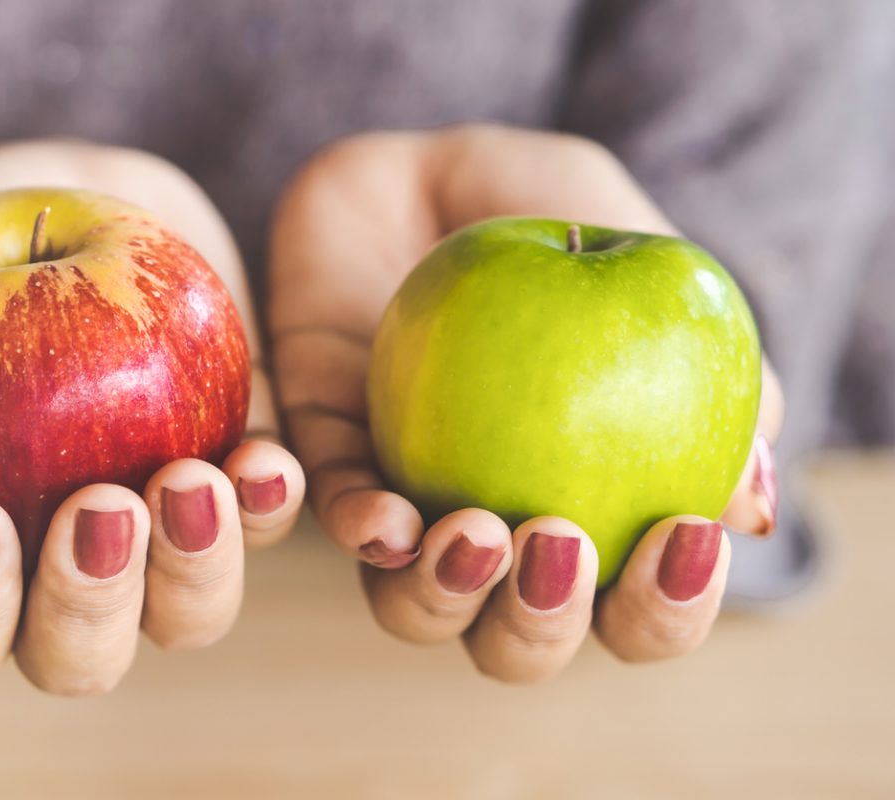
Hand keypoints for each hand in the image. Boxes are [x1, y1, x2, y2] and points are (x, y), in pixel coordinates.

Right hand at [0, 139, 304, 693]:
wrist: (51, 198)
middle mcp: (63, 574)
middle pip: (78, 654)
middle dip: (87, 603)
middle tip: (97, 508)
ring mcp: (158, 539)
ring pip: (186, 612)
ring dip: (194, 568)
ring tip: (188, 480)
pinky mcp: (234, 482)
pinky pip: (266, 520)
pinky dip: (271, 502)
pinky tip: (265, 461)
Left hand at [269, 125, 782, 680]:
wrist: (418, 167)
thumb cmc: (543, 217)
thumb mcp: (646, 268)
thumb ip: (713, 365)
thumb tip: (755, 502)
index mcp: (582, 507)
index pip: (635, 606)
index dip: (666, 607)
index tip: (686, 535)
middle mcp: (492, 527)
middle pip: (518, 640)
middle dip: (545, 627)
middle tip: (565, 546)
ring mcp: (404, 499)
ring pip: (415, 607)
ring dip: (448, 595)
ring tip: (482, 532)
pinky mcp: (324, 455)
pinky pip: (329, 513)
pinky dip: (359, 528)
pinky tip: (387, 523)